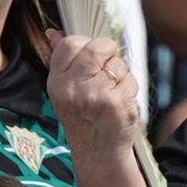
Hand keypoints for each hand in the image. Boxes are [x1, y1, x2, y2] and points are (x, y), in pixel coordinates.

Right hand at [46, 33, 140, 158]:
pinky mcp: (114, 103)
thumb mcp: (67, 90)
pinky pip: (130, 80)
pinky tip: (119, 105)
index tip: (91, 63)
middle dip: (109, 56)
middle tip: (106, 76)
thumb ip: (63, 60)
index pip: (71, 42)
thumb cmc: (85, 117)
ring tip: (111, 96)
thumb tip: (56, 33)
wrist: (98, 152)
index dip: (87, 47)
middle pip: (98, 47)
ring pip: (118, 64)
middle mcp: (71, 88)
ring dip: (121, 77)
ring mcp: (93, 95)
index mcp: (56, 81)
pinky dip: (130, 90)